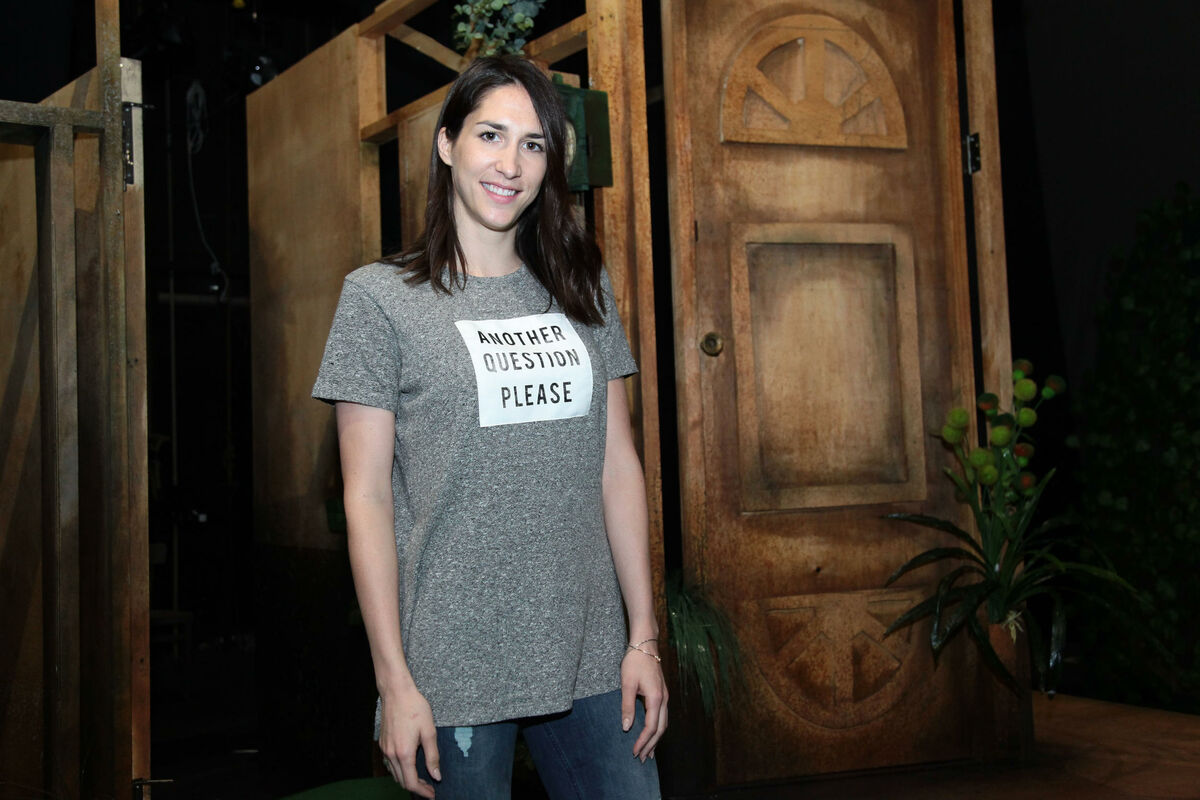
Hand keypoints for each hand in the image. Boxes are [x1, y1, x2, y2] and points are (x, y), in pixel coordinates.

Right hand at [379, 683, 439, 797]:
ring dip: (407, 779)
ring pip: (394, 774)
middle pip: (402, 781)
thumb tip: (436, 776)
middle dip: (416, 787)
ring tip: (423, 778)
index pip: (411, 783)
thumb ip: (432, 756)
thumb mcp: (429, 731)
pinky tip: (410, 765)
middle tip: (431, 788)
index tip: (433, 794)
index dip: (423, 791)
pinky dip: (400, 770)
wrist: (396, 692)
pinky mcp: (382, 743)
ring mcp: (385, 749)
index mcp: (404, 753)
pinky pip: (390, 764)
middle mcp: (391, 754)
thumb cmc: (415, 708)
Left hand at [620, 642, 668, 761]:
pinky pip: (662, 716)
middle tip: (642, 759)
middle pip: (661, 729)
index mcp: (656, 698)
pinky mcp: (662, 694)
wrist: (645, 645)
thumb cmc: (635, 662)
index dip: (643, 741)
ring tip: (648, 752)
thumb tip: (627, 727)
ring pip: (664, 723)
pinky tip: (651, 733)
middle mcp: (664, 699)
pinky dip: (658, 729)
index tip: (634, 752)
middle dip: (652, 745)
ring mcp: (665, 697)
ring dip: (656, 739)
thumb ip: (627, 706)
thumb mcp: (627, 684)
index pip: (651, 727)